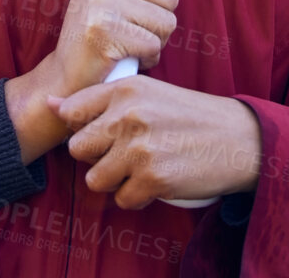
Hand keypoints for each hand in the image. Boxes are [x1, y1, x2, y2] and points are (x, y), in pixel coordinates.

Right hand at [3, 0, 188, 165]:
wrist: (65, 76)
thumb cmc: (101, 34)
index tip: (134, 7)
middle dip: (159, 21)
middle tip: (129, 31)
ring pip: (167, 21)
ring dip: (154, 41)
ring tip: (127, 44)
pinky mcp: (103, 29)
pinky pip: (153, 45)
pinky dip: (145, 58)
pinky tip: (123, 58)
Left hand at [45, 77, 261, 209]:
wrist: (238, 139)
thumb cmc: (189, 115)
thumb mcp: (147, 94)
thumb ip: (100, 100)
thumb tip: (49, 104)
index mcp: (125, 89)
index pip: (71, 112)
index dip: (83, 127)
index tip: (103, 131)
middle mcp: (128, 115)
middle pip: (78, 149)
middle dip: (98, 156)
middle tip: (127, 152)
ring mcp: (139, 148)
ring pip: (95, 179)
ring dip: (116, 180)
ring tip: (142, 167)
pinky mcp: (153, 178)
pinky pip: (122, 199)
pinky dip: (137, 196)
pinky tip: (157, 180)